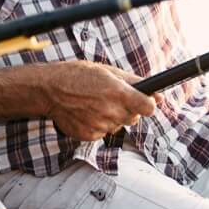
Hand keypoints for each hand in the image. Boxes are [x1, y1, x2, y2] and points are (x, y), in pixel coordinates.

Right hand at [38, 61, 156, 140]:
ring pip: (118, 126)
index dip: (148, 105)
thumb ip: (135, 83)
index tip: (145, 102)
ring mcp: (100, 126)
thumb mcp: (109, 72)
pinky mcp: (90, 136)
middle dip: (128, 109)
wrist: (50, 90)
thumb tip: (158, 95)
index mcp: (119, 93)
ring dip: (112, 117)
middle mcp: (111, 112)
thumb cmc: (79, 76)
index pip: (149, 108)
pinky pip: (104, 132)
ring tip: (95, 104)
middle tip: (111, 98)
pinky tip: (87, 113)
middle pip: (134, 118)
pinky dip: (99, 124)